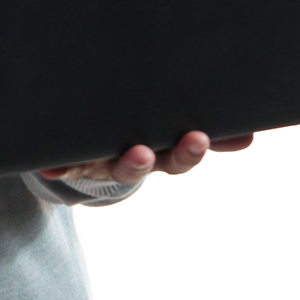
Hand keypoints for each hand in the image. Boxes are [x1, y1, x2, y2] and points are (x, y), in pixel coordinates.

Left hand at [41, 130, 253, 184]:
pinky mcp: (71, 160)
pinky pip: (65, 165)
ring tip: (134, 152)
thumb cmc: (143, 133)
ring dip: (124, 162)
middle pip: (149, 163)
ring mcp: (101, 161)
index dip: (190, 150)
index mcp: (158, 151)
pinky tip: (50, 165)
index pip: (179, 156)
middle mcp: (131, 159)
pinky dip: (58, 166)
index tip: (200, 136)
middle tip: (176, 144)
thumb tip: (249, 138)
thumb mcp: (174, 134)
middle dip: (165, 156)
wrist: (96, 153)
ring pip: (113, 165)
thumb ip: (211, 135)